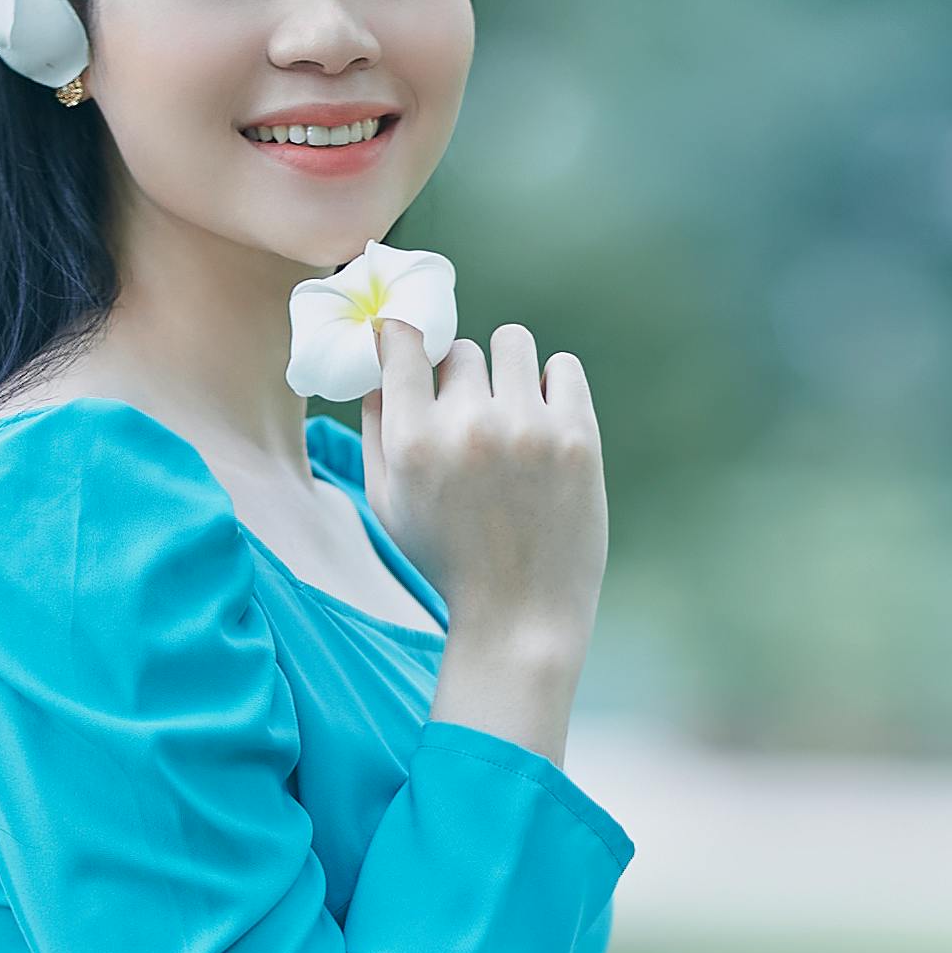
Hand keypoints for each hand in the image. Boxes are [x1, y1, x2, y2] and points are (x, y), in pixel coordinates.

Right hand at [366, 318, 605, 760]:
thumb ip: (374, 431)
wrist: (521, 617)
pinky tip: (545, 418)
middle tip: (471, 415)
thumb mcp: (388, 505)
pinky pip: (563, 366)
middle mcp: (468, 426)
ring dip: (507, 368)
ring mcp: (527, 428)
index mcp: (413, 442)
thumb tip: (380, 365)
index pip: (403, 340)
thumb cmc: (447, 562)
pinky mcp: (577, 437)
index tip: (415, 346)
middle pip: (461, 349)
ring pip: (513, 342)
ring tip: (511, 407)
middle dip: (461, 377)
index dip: (407, 335)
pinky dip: (552, 383)